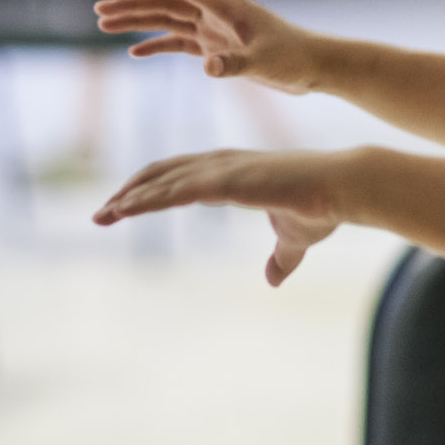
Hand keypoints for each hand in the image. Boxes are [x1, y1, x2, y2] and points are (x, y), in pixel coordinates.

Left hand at [93, 148, 348, 284]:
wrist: (343, 190)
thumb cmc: (321, 208)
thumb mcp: (293, 241)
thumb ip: (280, 259)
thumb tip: (272, 280)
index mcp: (231, 172)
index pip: (179, 176)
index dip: (151, 189)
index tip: (124, 208)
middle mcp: (221, 165)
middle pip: (162, 173)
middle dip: (129, 192)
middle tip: (101, 215)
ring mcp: (223, 169)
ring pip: (163, 180)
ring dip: (130, 197)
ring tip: (104, 214)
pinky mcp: (228, 180)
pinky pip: (177, 189)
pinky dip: (148, 198)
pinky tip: (126, 209)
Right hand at [95, 0, 323, 92]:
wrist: (312, 66)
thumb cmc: (294, 58)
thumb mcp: (264, 63)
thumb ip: (235, 64)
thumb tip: (207, 67)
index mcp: (226, 6)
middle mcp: (215, 13)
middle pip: (165, 2)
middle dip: (132, 5)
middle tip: (99, 13)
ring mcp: (213, 29)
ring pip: (166, 20)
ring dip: (137, 23)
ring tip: (105, 26)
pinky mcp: (215, 47)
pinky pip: (178, 43)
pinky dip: (156, 45)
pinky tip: (135, 52)